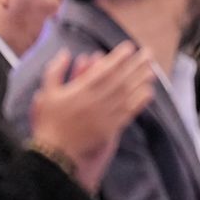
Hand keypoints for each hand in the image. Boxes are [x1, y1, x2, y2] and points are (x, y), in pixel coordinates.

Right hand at [30, 45, 155, 191]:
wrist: (55, 153)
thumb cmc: (49, 122)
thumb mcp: (46, 93)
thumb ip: (55, 71)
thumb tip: (65, 52)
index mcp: (82, 90)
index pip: (105, 69)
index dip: (118, 57)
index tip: (129, 47)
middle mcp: (97, 100)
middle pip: (121, 79)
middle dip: (136, 64)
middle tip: (149, 53)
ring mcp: (106, 115)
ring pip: (128, 94)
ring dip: (141, 80)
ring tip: (152, 69)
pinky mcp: (111, 128)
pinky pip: (129, 112)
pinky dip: (140, 101)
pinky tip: (149, 92)